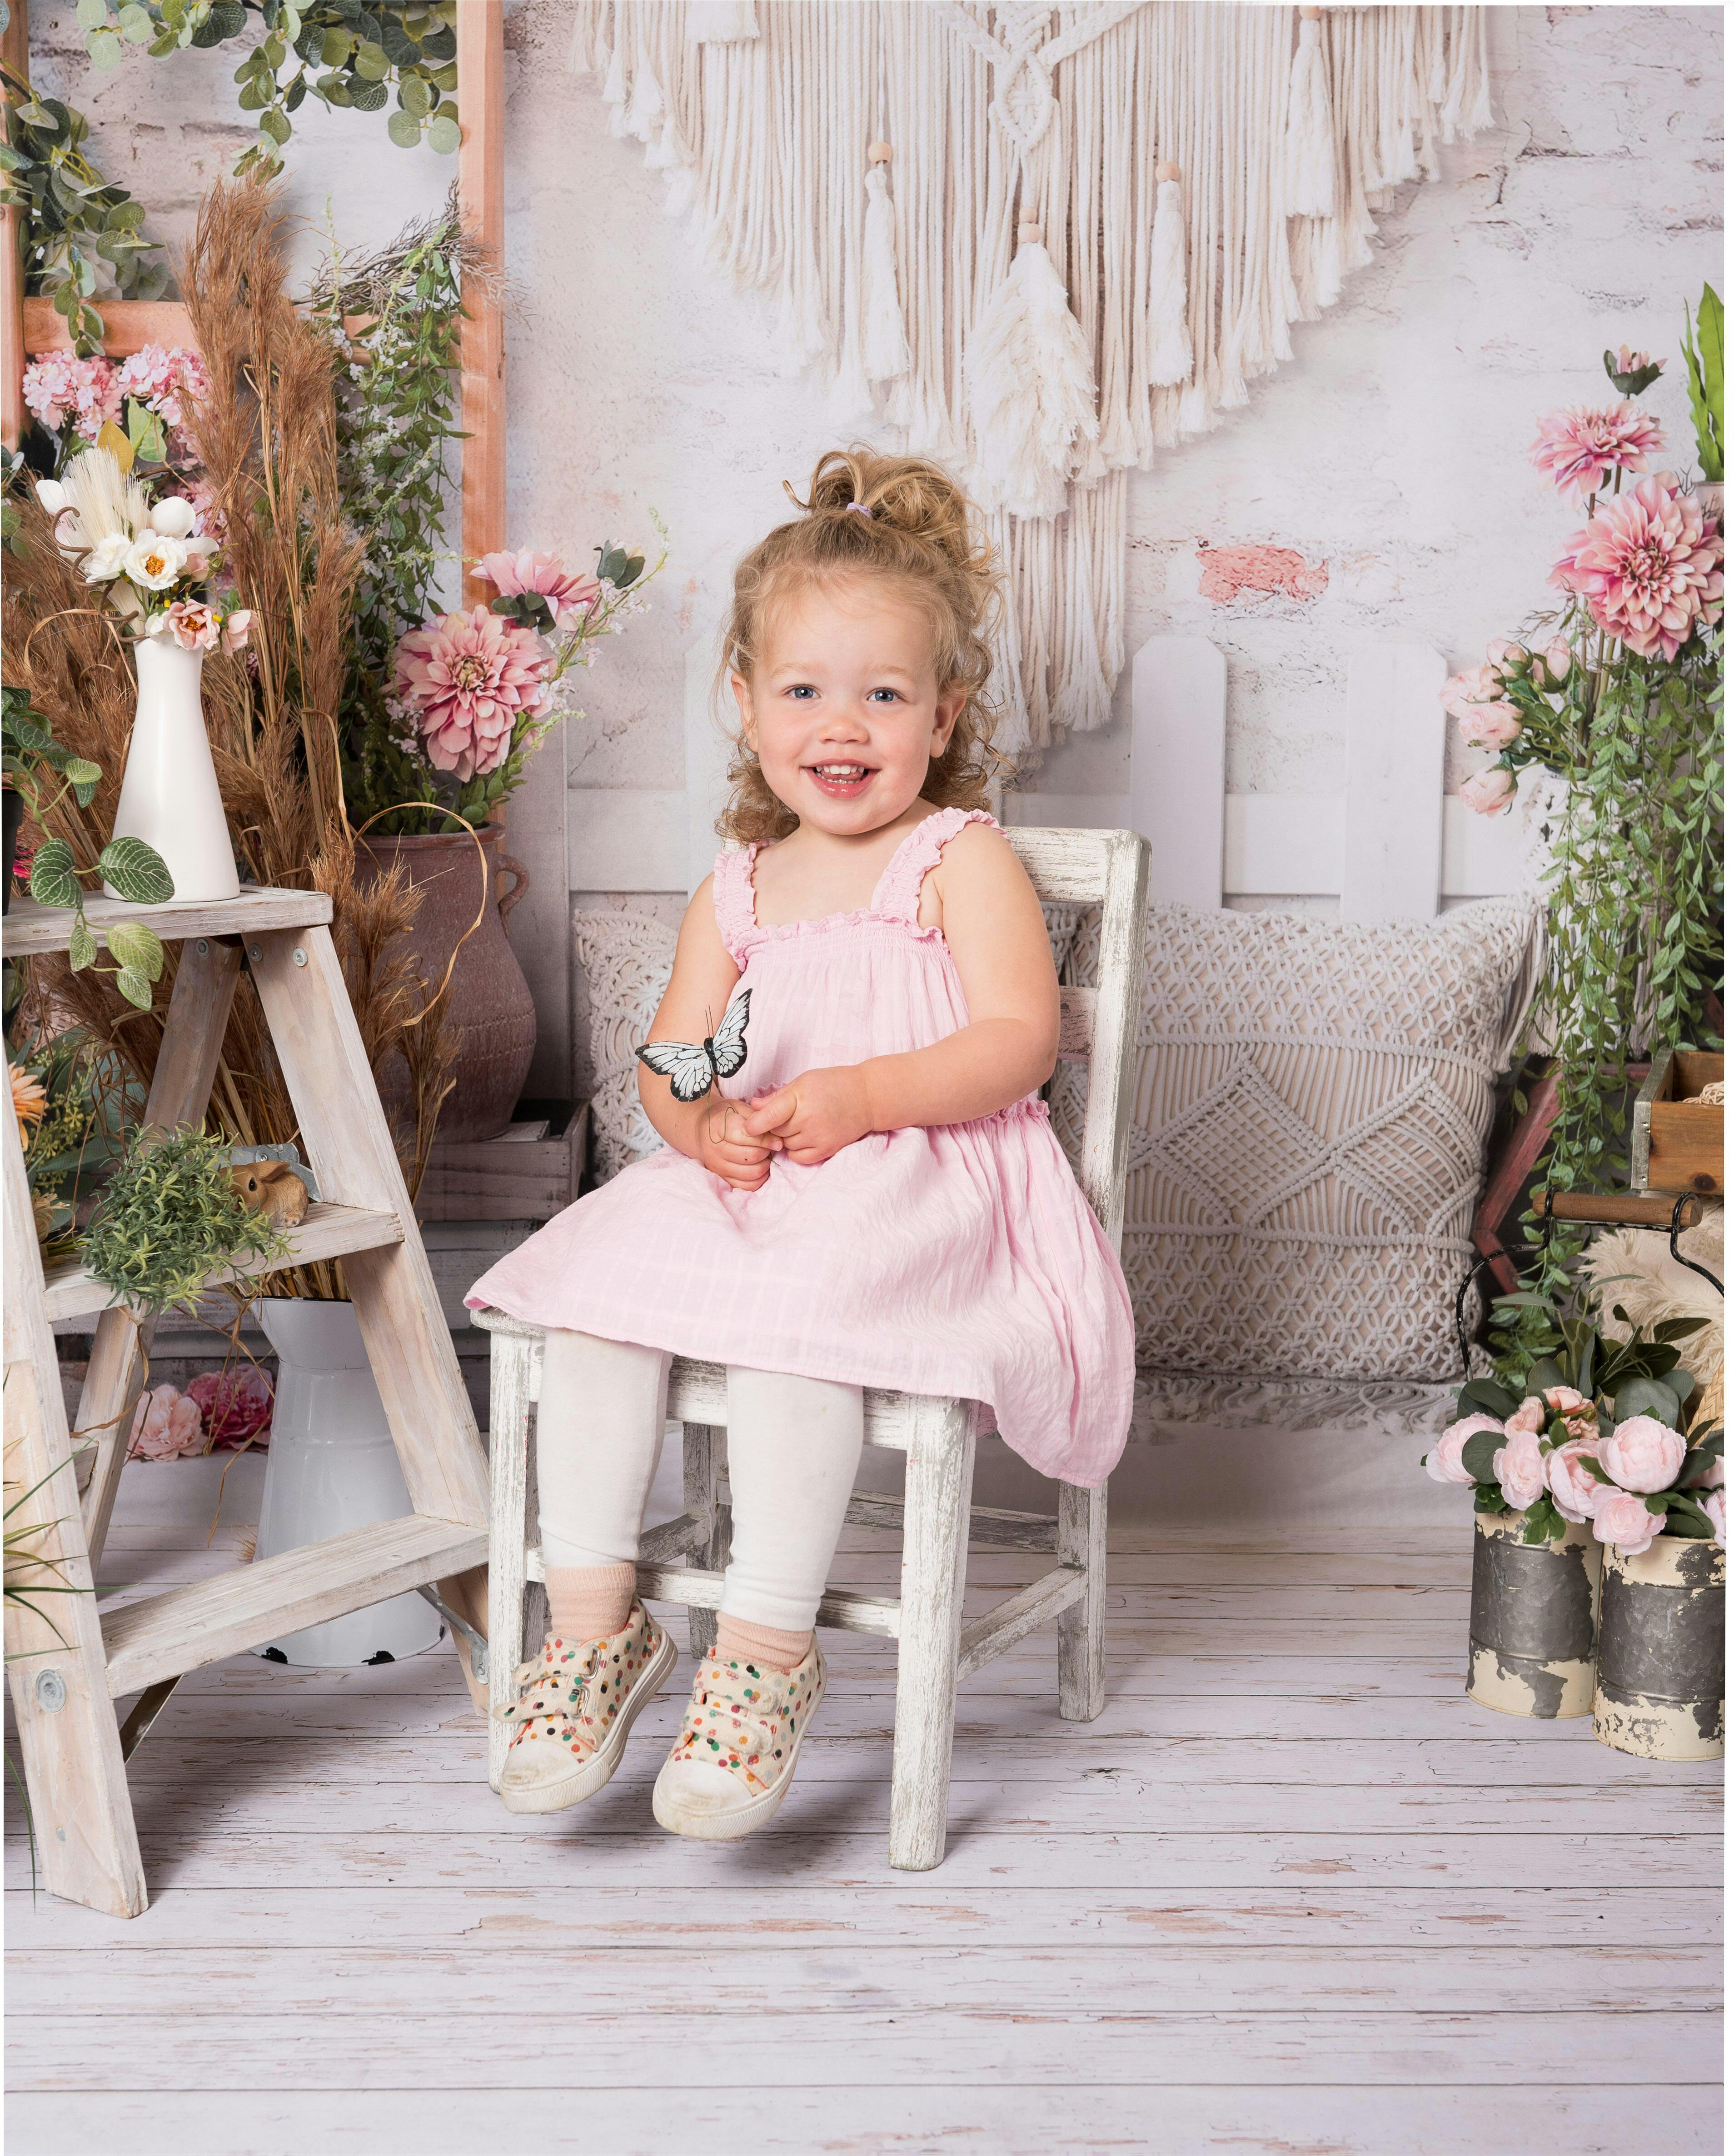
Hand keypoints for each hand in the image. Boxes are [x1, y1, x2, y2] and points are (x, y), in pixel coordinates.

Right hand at [696, 1095, 778, 1191]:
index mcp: (718, 1127)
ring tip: (764, 1156)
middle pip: (751, 1156)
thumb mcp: (738, 1108)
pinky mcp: (721, 1178)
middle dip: (766, 1151)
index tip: (778, 1140)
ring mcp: (717, 1166)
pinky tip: (759, 1166)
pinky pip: (746, 1186)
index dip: (766, 1139)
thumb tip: (776, 1139)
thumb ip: (756, 1118)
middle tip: (769, 1146)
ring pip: (751, 1173)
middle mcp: (715, 1149)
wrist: (701, 1131)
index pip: (747, 1137)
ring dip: (764, 1165)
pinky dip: (758, 1178)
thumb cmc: (724, 1116)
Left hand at [740, 1066, 873, 1165]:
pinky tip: (805, 1136)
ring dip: (786, 1137)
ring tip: (801, 1123)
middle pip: (775, 1131)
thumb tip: (753, 1106)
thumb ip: (778, 1096)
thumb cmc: (833, 1084)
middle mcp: (809, 1119)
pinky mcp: (826, 1150)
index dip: (754, 1124)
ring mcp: (818, 1137)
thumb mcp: (804, 1081)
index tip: (748, 1126)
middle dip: (774, 1125)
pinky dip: (796, 1150)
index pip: (770, 1116)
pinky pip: (798, 1158)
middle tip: (786, 1115)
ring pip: (785, 1145)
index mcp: (801, 1098)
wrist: (867, 1097)